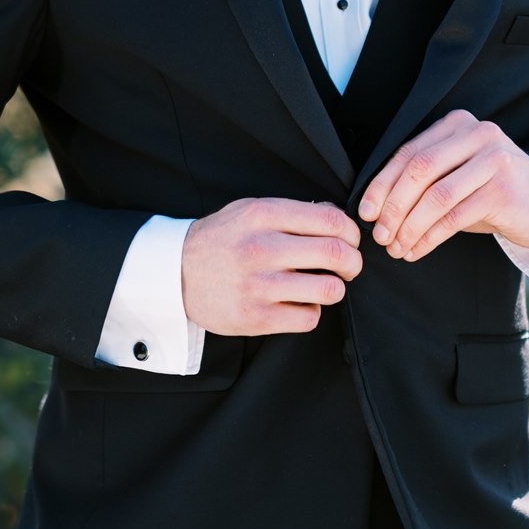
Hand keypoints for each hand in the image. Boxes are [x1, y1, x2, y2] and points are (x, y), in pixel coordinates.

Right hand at [181, 196, 362, 334]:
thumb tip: (337, 219)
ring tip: (322, 285)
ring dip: (334, 289)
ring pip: (328, 290)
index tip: (351, 241)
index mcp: (263, 215)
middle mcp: (261, 248)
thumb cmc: (220, 240)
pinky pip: (309, 318)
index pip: (332, 221)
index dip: (352, 233)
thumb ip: (292, 212)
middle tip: (349, 267)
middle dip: (353, 263)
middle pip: (336, 254)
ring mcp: (258, 286)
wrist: (174, 274)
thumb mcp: (249, 211)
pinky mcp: (255, 318)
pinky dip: (311, 311)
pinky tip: (298, 304)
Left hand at [357, 110, 528, 260]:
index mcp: (457, 124)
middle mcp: (477, 134)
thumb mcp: (457, 174)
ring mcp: (494, 160)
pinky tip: (417, 250)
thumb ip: (424, 179)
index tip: (366, 212)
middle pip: (419, 171)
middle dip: (393, 207)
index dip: (382, 184)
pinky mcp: (503, 190)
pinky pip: (454, 217)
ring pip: (436, 196)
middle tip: (380, 235)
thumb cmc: (491, 190)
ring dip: (409, 227)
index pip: (409, 152)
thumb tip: (376, 207)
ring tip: (397, 247)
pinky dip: (429, 238)